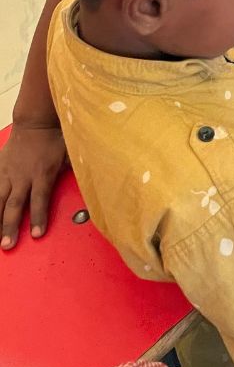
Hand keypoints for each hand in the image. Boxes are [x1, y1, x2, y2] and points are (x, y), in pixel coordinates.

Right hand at [0, 122, 66, 248]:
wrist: (35, 121)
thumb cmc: (56, 138)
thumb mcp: (70, 154)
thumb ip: (75, 171)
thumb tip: (92, 183)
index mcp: (42, 174)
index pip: (39, 201)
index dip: (38, 218)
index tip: (37, 235)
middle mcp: (22, 176)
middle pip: (14, 206)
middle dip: (10, 227)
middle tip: (8, 245)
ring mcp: (8, 173)